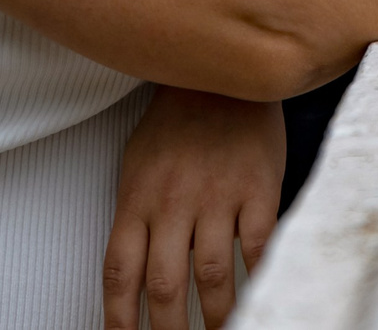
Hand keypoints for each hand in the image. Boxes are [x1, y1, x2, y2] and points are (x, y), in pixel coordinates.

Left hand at [102, 88, 283, 329]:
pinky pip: (257, 246)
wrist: (222, 73)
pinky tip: (257, 294)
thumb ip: (135, 216)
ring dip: (216, 317)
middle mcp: (173, 201)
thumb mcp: (138, 164)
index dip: (119, 319)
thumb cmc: (176, 123)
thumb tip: (129, 280)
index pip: (120, 274)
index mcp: (137, 198)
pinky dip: (256, 277)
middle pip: (165, 285)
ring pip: (212, 276)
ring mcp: (217, 195)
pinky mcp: (258, 188)